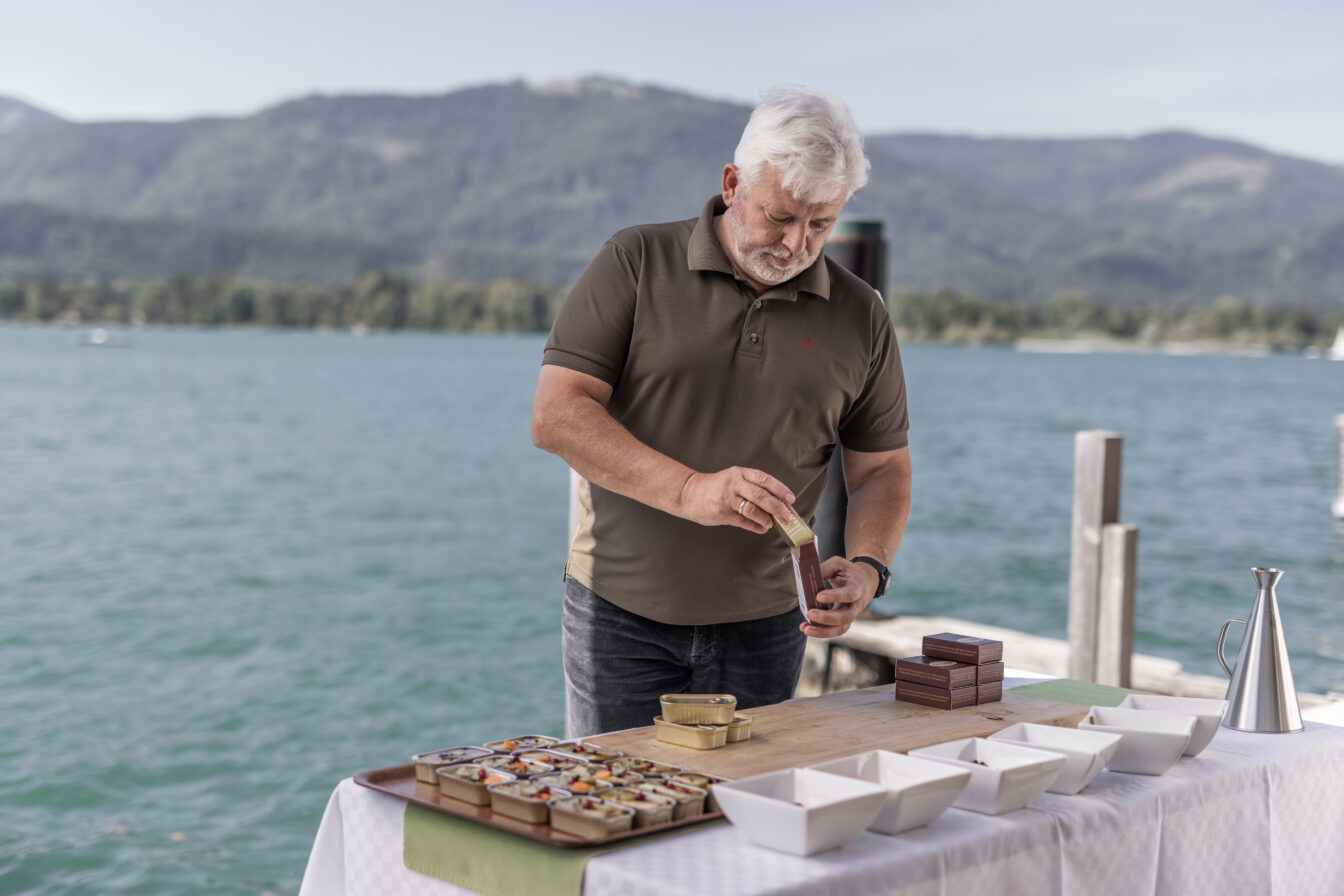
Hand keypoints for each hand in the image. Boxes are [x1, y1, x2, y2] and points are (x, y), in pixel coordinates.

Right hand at [679, 467, 795, 533]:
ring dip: (765, 519)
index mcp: (739, 473)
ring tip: (772, 524)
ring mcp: (727, 499)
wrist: (689, 493)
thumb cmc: (715, 487)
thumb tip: (775, 502)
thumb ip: (752, 488)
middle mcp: (733, 484)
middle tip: (786, 517)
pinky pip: (742, 521)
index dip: (779, 489)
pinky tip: (761, 528)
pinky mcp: (721, 513)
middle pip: (760, 495)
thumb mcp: (733, 479)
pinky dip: (755, 526)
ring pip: (752, 509)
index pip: (764, 479)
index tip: (790, 499)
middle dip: (776, 508)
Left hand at [799, 556, 879, 637]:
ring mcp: (851, 615)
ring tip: (806, 628)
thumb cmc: (849, 572)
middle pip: (845, 617)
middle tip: (809, 614)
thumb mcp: (839, 564)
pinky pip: (835, 631)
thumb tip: (808, 579)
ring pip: (840, 629)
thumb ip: (825, 569)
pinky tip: (807, 628)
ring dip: (822, 631)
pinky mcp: (845, 622)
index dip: (835, 596)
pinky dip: (821, 632)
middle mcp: (856, 605)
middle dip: (826, 618)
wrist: (865, 582)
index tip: (819, 596)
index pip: (848, 595)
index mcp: (857, 588)